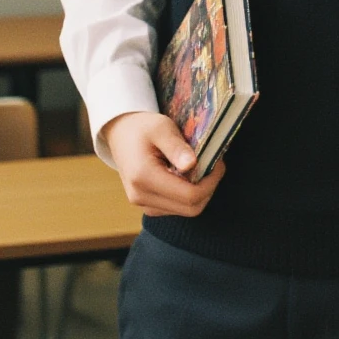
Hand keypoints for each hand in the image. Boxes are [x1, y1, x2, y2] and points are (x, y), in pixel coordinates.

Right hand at [102, 111, 225, 216]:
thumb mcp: (161, 128)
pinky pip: (176, 208)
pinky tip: (188, 175)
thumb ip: (177, 147)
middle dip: (208, 188)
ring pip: (185, 211)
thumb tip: (192, 165)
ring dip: (200, 192)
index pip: (189, 195)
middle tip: (214, 165)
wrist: (121, 133)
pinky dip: (188, 195)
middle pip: (191, 208)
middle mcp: (141, 197)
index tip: (218, 162)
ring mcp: (143, 204)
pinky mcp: (148, 205)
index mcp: (144, 177)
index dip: (211, 182)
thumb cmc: (142, 127)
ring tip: (201, 168)